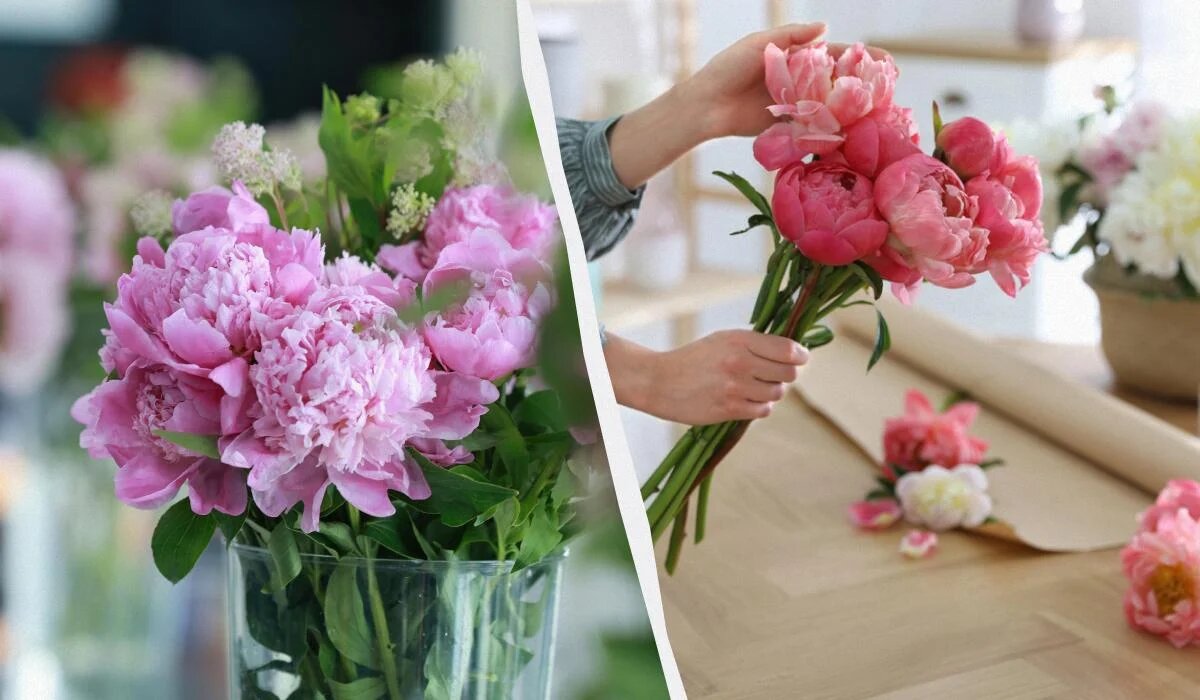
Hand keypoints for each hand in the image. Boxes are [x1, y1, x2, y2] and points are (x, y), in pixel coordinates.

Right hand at [605, 330, 809, 425]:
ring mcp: (735, 387)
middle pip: (788, 373)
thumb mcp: (722, 340)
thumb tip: (792, 352)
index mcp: (739, 340)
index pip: (788, 349)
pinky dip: (760, 407)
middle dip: (785, 375)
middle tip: (773, 375)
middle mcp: (740, 362)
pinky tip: (746, 400)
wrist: (660, 382)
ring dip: (771, 392)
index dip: (800, 355)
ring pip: (777, 393)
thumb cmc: (694, 359)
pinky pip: (763, 410)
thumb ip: (754, 344)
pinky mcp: (729, 409)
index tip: (801, 358)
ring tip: (754, 388)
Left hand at [683, 25, 894, 139]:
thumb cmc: (728, 68)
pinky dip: (830, 129)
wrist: (706, 106)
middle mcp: (800, 80)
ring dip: (853, 109)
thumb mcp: (759, 44)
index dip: (862, 58)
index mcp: (796, 56)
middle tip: (891, 90)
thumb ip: (791, 36)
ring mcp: (795, 103)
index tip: (887, 63)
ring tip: (879, 113)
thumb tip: (826, 27)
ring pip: (830, 105)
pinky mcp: (786, 126)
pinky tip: (851, 133)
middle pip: (839, 81)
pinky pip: (812, 127)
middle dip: (866, 85)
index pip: (837, 55)